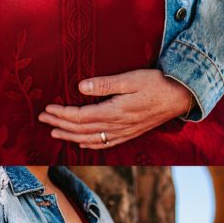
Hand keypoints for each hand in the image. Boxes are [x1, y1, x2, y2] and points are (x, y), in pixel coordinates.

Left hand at [41, 69, 193, 147]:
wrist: (180, 97)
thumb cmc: (156, 83)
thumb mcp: (131, 79)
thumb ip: (105, 84)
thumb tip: (81, 86)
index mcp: (114, 112)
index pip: (80, 116)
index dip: (62, 114)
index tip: (48, 108)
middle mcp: (117, 126)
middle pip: (81, 129)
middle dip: (60, 124)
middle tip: (43, 119)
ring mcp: (123, 133)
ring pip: (90, 139)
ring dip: (70, 136)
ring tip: (54, 132)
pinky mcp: (130, 134)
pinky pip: (105, 143)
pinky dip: (89, 144)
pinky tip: (81, 142)